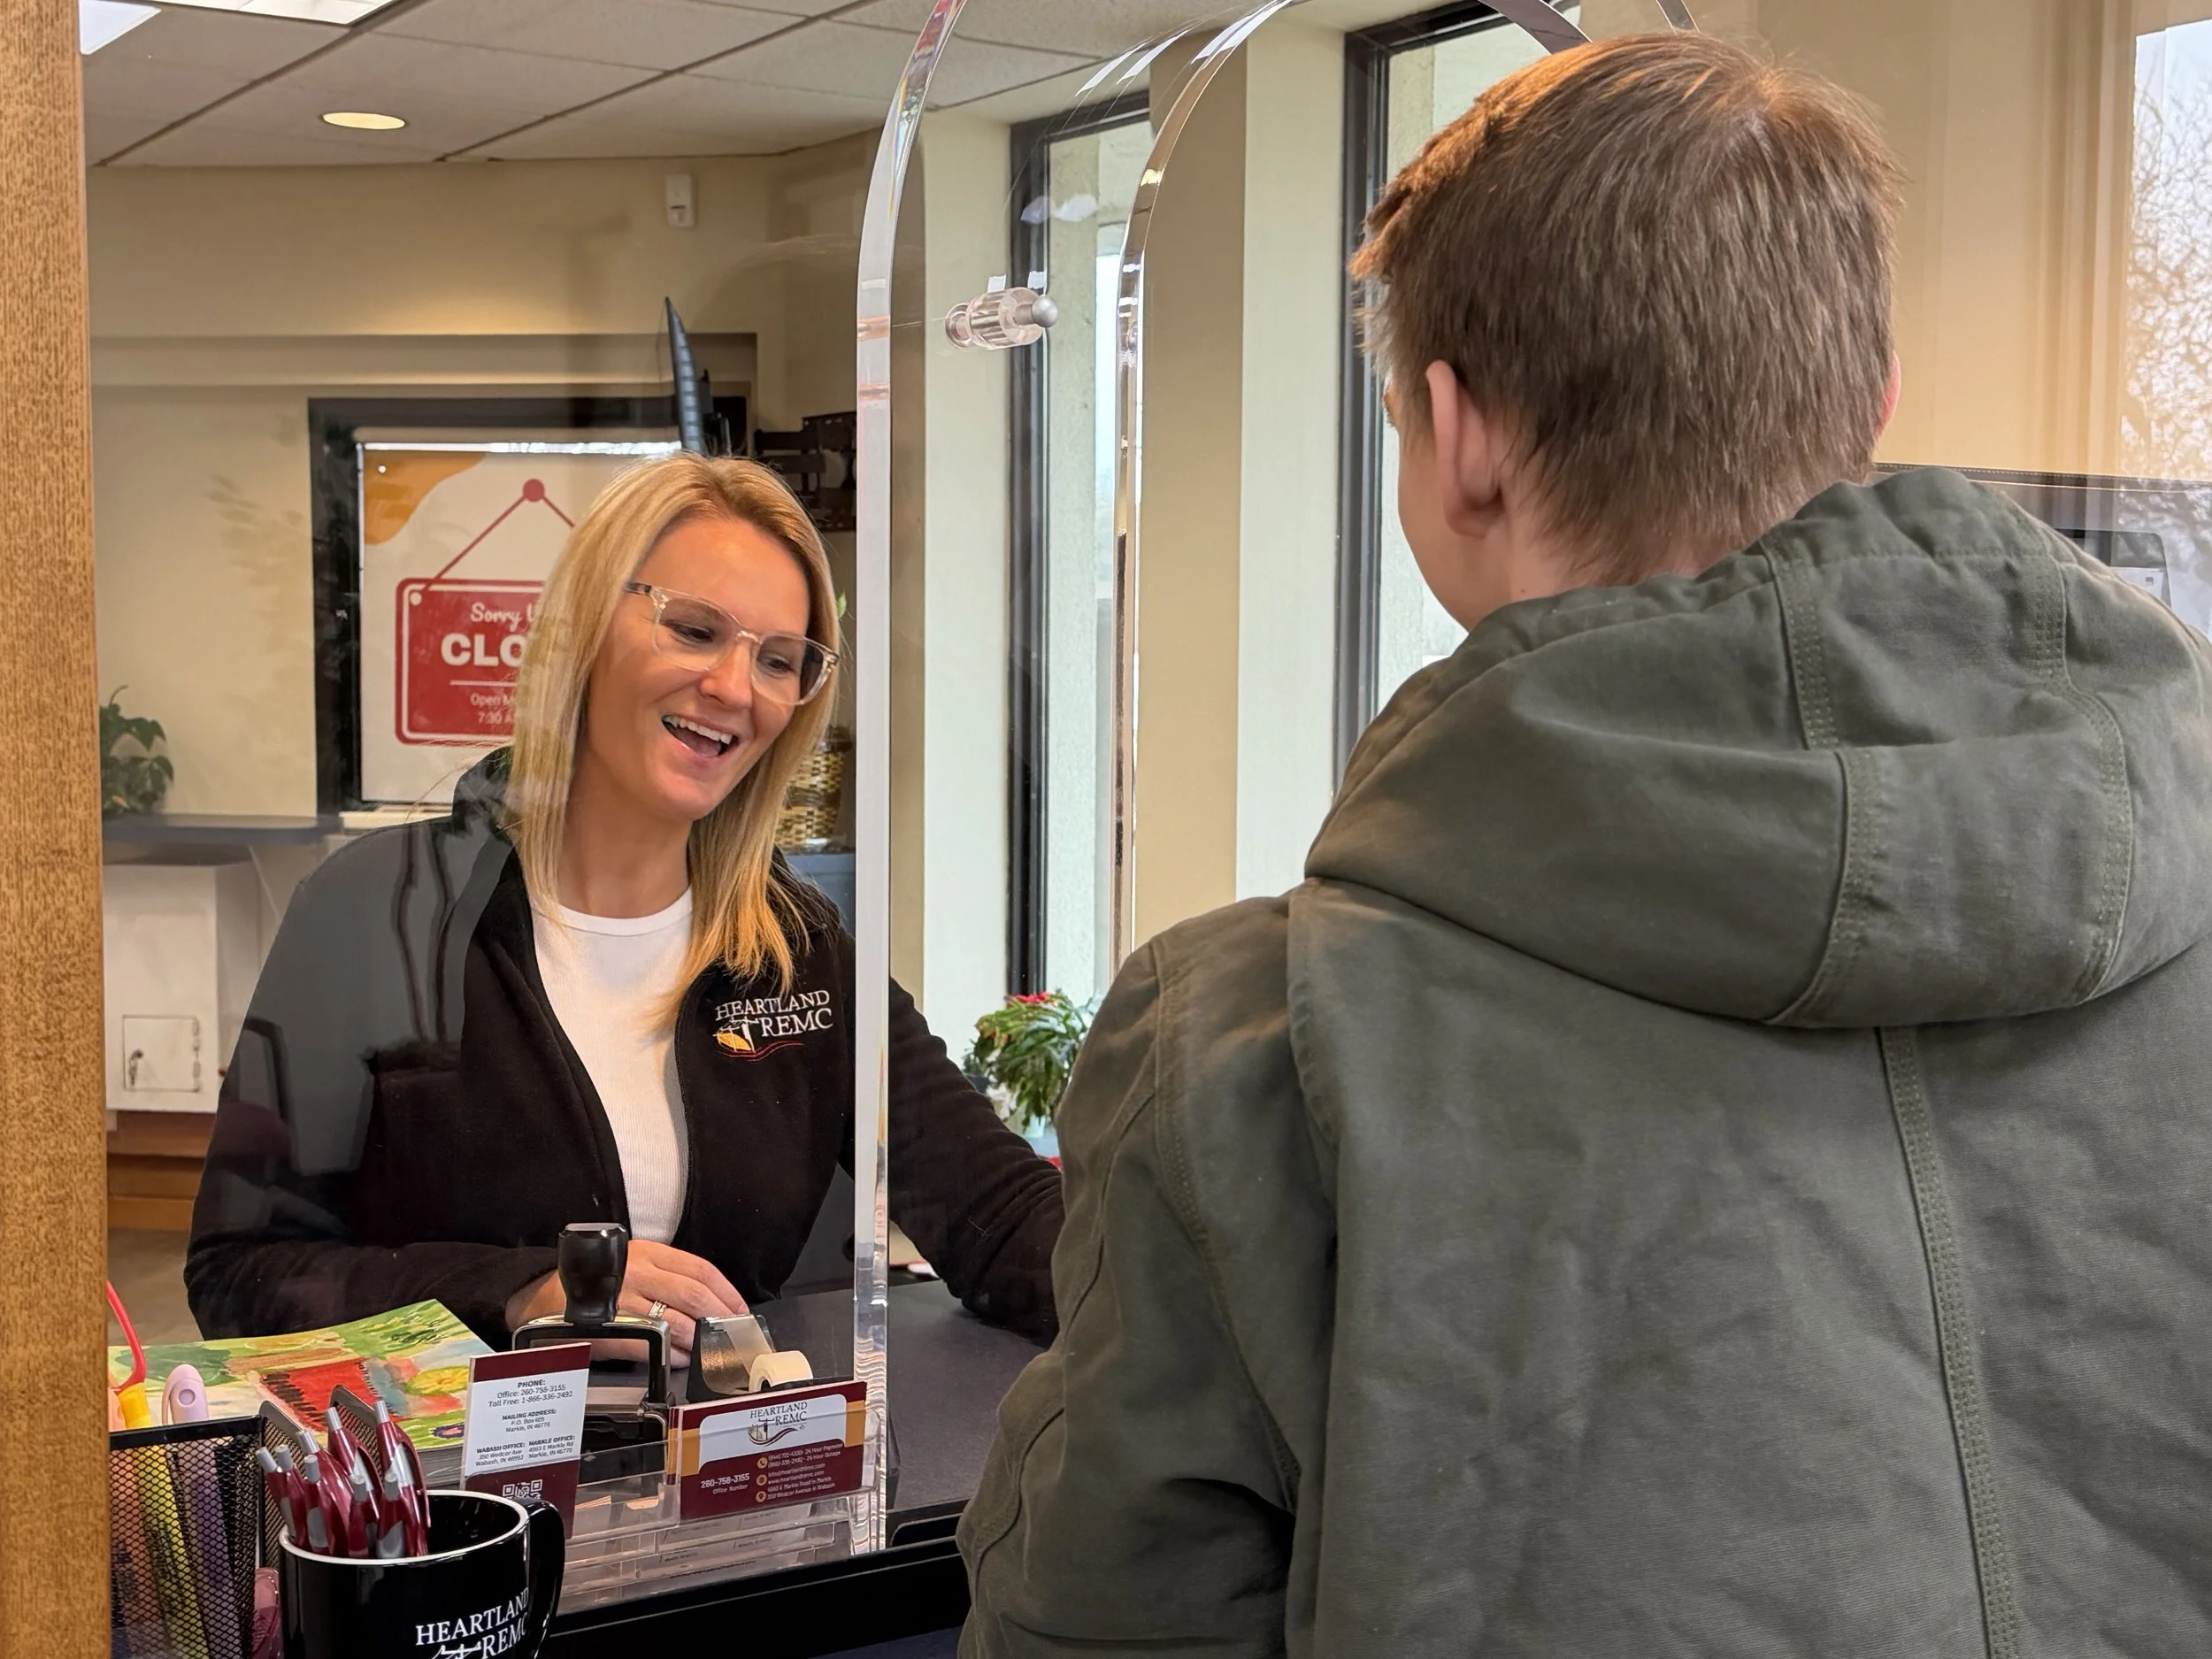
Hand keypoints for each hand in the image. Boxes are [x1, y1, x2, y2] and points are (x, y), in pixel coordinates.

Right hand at [504, 1239, 747, 1366]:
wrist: (540, 1296)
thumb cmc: (596, 1283)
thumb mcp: (634, 1266)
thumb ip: (667, 1278)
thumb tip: (711, 1304)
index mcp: (648, 1253)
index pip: (700, 1268)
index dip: (726, 1291)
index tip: (740, 1310)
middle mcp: (636, 1271)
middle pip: (693, 1294)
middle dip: (720, 1316)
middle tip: (734, 1334)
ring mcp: (621, 1299)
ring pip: (675, 1320)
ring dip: (699, 1339)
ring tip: (710, 1349)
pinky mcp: (607, 1327)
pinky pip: (649, 1344)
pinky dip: (672, 1354)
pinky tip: (681, 1359)